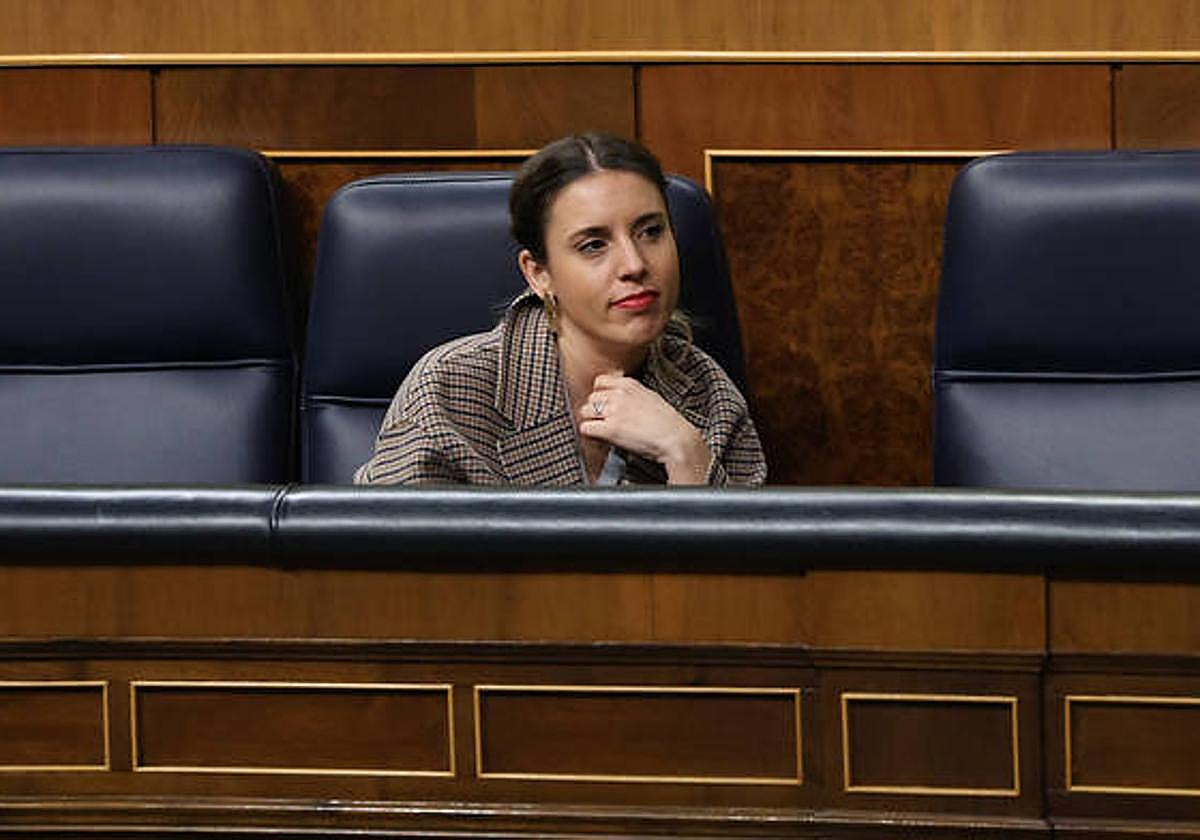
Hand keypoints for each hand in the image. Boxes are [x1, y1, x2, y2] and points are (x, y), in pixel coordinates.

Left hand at [578, 373, 712, 484]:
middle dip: (595, 411)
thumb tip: (616, 397)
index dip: (600, 396)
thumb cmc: (668, 423)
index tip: (605, 406)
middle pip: (591, 398)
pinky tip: (602, 439)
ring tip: (604, 431)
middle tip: (605, 422)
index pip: (599, 382)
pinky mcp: (610, 429)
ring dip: (592, 422)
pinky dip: (591, 435)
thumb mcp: (650, 397)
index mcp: (629, 384)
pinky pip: (586, 428)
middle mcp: (619, 394)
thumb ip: (631, 394)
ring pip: (585, 412)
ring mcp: (614, 411)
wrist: (677, 439)